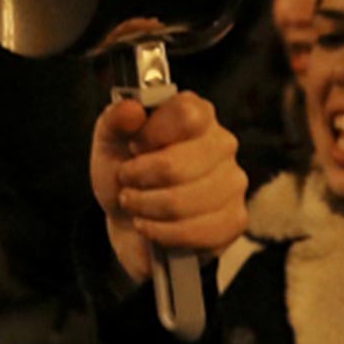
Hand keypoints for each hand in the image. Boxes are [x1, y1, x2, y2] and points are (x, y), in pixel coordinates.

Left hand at [89, 92, 247, 285]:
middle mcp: (222, 143)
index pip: (186, 115)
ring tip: (135, 205)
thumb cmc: (125, 173)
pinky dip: (161, 233)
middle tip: (126, 182)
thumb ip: (115, 120)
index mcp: (197, 113)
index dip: (150, 135)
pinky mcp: (234, 220)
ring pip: (181, 203)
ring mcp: (233, 182)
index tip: (133, 147)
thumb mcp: (109, 141)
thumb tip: (133, 110)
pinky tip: (151, 226)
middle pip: (175, 166)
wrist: (129, 219)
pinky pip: (194, 232)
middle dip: (138, 180)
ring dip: (144, 208)